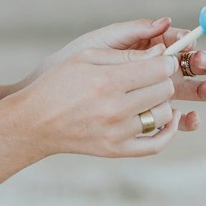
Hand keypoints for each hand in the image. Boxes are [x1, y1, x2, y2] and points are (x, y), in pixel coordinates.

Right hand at [33, 16, 205, 134]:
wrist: (36, 122)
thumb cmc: (59, 83)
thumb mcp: (85, 57)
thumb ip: (124, 55)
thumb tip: (161, 55)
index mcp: (107, 80)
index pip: (158, 69)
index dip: (166, 61)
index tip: (163, 60)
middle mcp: (115, 108)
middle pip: (164, 90)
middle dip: (164, 79)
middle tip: (153, 76)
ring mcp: (117, 132)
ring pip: (163, 114)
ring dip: (162, 101)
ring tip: (151, 94)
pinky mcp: (117, 150)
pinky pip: (156, 144)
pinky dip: (169, 130)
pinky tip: (169, 117)